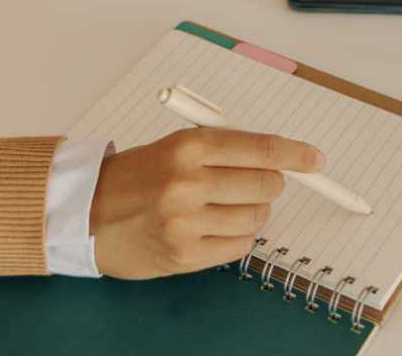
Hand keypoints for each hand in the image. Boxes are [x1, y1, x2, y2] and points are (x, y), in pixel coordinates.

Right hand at [89, 127, 325, 278]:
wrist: (86, 213)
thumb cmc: (136, 176)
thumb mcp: (175, 146)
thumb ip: (225, 149)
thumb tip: (279, 158)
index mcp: (188, 147)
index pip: (261, 148)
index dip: (295, 154)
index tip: (315, 160)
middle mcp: (188, 183)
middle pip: (265, 183)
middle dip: (270, 182)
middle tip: (259, 181)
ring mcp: (186, 224)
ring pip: (256, 217)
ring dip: (252, 211)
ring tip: (225, 206)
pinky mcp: (185, 255)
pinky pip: (239, 246)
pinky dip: (238, 235)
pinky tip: (217, 226)